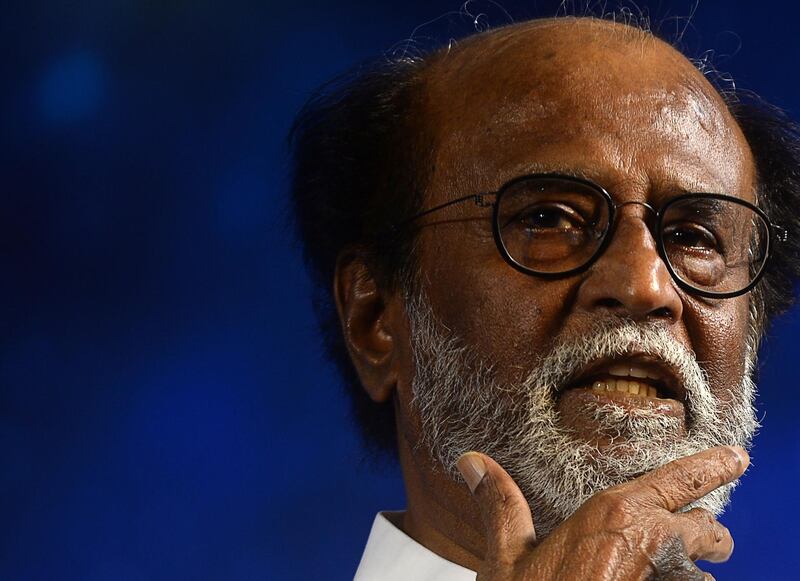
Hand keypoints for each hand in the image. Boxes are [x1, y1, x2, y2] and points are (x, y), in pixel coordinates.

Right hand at [456, 446, 748, 579]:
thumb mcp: (507, 559)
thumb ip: (500, 506)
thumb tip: (473, 462)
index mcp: (615, 517)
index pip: (681, 480)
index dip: (714, 465)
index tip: (736, 457)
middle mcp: (653, 546)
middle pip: (709, 531)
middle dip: (711, 534)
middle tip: (707, 537)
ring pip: (705, 574)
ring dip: (691, 574)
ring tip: (668, 578)